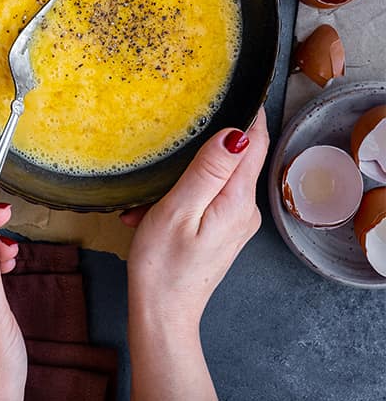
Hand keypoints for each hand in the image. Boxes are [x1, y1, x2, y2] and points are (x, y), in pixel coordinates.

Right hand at [122, 107, 268, 327]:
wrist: (162, 313)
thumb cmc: (163, 266)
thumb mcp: (178, 211)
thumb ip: (207, 171)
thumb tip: (235, 133)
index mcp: (237, 201)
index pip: (255, 143)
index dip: (249, 113)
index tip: (235, 86)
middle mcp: (244, 210)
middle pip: (234, 158)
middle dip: (199, 149)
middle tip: (169, 138)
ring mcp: (235, 222)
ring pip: (214, 179)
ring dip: (179, 180)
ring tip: (145, 199)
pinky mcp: (221, 231)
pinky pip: (204, 199)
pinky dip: (176, 199)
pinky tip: (147, 214)